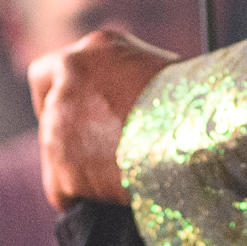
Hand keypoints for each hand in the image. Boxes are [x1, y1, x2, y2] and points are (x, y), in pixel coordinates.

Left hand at [29, 29, 179, 210]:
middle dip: (69, 136)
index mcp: (96, 47)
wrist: (198, 132)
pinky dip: (79, 198)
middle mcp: (70, 75)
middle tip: (96, 155)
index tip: (67, 116)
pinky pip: (61, 190)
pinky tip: (107, 197)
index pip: (48, 71)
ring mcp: (60, 118)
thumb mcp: (160, 71)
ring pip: (53, 153)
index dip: (55, 97)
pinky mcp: (61, 161)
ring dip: (77, 167)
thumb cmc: (197, 104)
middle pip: (48, 114)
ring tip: (113, 179)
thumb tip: (127, 108)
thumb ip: (127, 82)